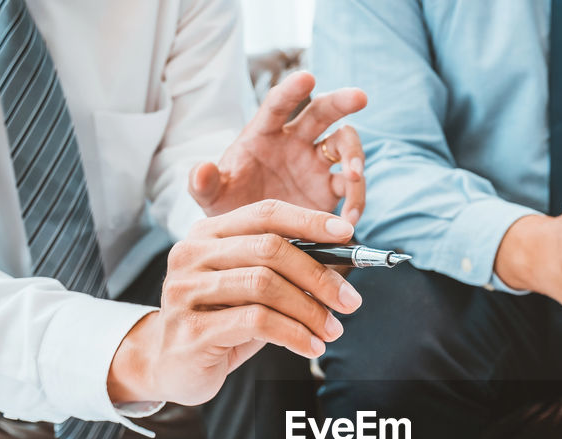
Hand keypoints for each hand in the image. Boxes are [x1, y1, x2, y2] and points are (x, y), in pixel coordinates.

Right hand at [107, 201, 363, 406]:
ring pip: (265, 286)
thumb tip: (341, 265)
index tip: (348, 234)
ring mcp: (186, 291)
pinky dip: (294, 335)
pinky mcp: (191, 329)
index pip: (265, 213)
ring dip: (310, 310)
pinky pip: (257, 322)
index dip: (309, 221)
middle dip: (319, 275)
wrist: (169, 366)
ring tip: (332, 330)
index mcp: (207, 234)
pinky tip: (312, 347)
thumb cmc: (219, 322)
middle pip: (270, 249)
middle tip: (350, 302)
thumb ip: (282, 271)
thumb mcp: (250, 289)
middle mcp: (190, 254)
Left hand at [188, 71, 367, 222]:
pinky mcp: (330, 190)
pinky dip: (355, 202)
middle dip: (341, 102)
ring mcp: (316, 164)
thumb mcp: (210, 197)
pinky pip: (351, 188)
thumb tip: (201, 170)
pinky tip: (348, 221)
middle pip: (322, 113)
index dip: (291, 91)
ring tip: (354, 176)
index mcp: (264, 133)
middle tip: (360, 97)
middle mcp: (295, 142)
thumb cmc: (228, 206)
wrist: (249, 237)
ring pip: (345, 146)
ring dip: (355, 157)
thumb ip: (204, 183)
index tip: (307, 77)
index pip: (277, 105)